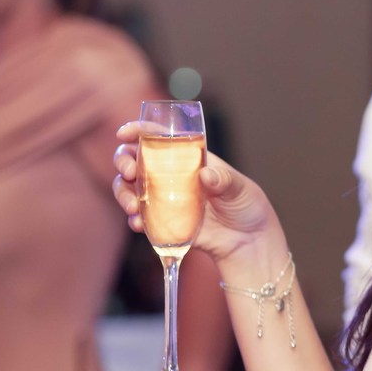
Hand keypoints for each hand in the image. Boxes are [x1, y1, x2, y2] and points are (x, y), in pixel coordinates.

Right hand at [112, 121, 278, 261]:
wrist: (248, 240)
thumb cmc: (246, 205)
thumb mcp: (241, 188)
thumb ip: (224, 180)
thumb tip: (206, 175)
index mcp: (189, 156)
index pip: (159, 136)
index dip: (139, 130)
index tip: (124, 133)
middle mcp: (171, 174)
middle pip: (134, 159)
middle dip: (124, 161)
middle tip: (131, 172)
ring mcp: (164, 198)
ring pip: (130, 188)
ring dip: (123, 193)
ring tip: (132, 206)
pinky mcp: (162, 222)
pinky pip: (139, 218)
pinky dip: (134, 220)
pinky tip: (138, 224)